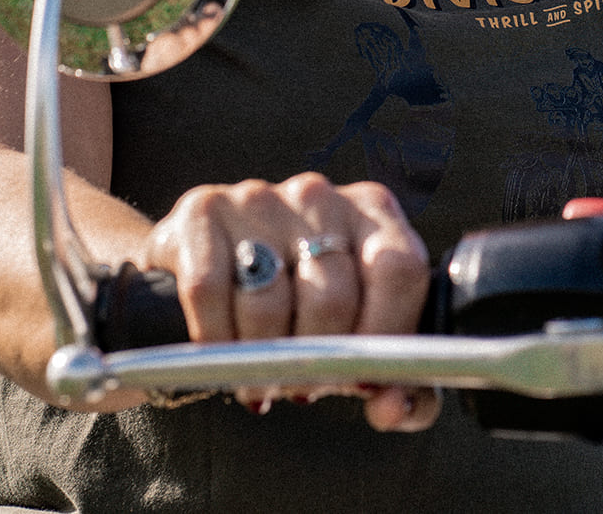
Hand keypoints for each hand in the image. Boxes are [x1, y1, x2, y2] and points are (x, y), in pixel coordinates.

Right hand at [137, 172, 437, 429]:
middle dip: (316, 363)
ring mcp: (259, 197)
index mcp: (373, 211)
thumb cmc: (304, 306)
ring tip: (262, 380)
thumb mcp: (358, 336)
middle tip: (302, 387)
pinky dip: (216, 340)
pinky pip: (209, 291)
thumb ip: (398, 385)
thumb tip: (392, 407)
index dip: (385, 334)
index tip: (365, 379)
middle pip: (331, 297)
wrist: (215, 262)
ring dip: (262, 363)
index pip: (398, 269)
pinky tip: (222, 354)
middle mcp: (318, 194)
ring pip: (268, 303)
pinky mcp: (203, 209)